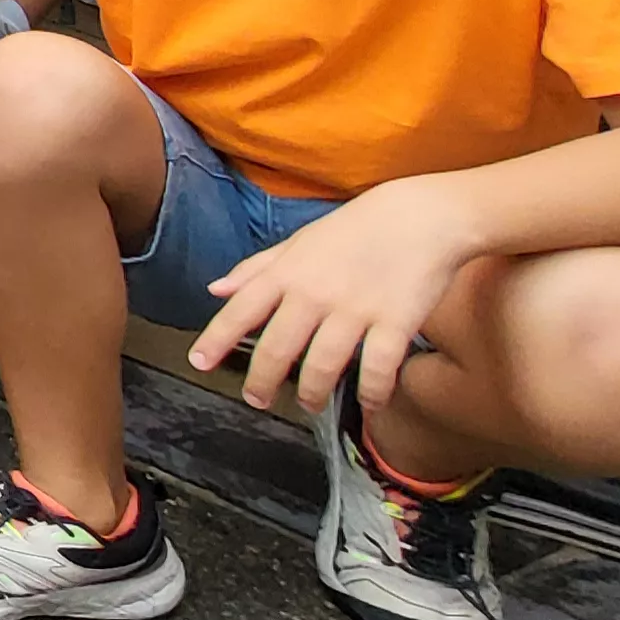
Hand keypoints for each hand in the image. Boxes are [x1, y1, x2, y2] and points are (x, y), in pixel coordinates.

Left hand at [184, 179, 472, 416]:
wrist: (421, 216)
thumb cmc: (356, 228)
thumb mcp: (299, 241)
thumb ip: (257, 268)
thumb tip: (215, 289)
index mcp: (288, 272)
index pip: (242, 309)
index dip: (216, 338)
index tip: (198, 363)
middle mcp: (315, 293)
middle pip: (277, 347)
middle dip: (262, 380)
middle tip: (257, 400)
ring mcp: (355, 309)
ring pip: (322, 364)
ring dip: (313, 393)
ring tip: (309, 404)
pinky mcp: (396, 322)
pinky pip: (377, 368)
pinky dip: (372, 392)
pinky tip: (369, 403)